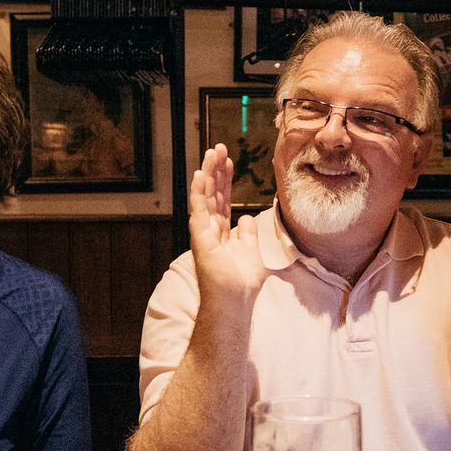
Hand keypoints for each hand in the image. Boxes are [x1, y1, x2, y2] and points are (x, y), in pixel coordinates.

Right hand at [189, 143, 268, 305]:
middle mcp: (211, 230)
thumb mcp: (252, 253)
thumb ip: (248, 235)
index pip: (223, 199)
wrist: (235, 304)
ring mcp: (204, 232)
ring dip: (208, 173)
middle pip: (214, 193)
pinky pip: (199, 209)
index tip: (229, 160)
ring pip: (205, 196)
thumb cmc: (242, 285)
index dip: (226, 179)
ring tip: (212, 152)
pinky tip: (201, 174)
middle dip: (217, 170)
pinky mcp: (200, 237)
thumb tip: (247, 218)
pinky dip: (199, 191)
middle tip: (220, 147)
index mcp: (222, 233)